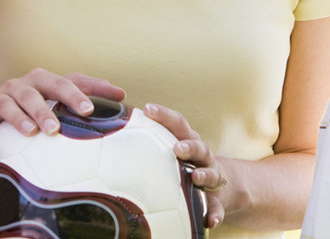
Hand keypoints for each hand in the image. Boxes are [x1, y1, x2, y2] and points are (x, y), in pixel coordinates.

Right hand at [0, 69, 124, 156]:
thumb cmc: (39, 99)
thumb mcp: (62, 92)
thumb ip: (90, 90)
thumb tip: (122, 95)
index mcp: (41, 79)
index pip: (61, 83)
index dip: (75, 95)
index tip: (89, 111)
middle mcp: (19, 85)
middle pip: (31, 93)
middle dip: (43, 109)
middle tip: (55, 128)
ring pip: (6, 105)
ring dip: (17, 118)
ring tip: (30, 132)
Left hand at [145, 103, 227, 229]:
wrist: (218, 184)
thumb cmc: (184, 163)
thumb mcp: (172, 149)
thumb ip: (149, 143)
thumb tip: (110, 135)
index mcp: (188, 140)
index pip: (178, 123)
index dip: (164, 115)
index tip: (148, 109)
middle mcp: (202, 156)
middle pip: (198, 146)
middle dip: (189, 146)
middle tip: (177, 148)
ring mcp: (211, 176)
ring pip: (211, 173)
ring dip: (204, 174)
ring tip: (196, 177)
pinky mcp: (216, 200)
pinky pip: (217, 208)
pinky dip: (214, 213)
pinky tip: (209, 220)